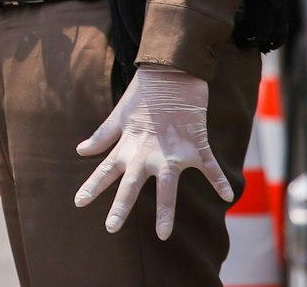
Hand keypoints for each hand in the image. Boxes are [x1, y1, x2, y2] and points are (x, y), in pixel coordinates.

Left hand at [74, 66, 232, 238]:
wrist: (171, 71)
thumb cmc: (142, 93)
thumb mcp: (118, 116)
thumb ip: (102, 137)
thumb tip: (81, 152)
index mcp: (127, 146)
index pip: (104, 170)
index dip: (91, 187)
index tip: (78, 203)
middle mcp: (146, 153)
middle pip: (130, 185)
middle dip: (120, 206)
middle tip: (110, 228)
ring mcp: (171, 152)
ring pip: (166, 187)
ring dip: (164, 210)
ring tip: (163, 234)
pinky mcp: (195, 146)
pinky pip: (209, 167)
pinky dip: (219, 180)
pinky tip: (228, 196)